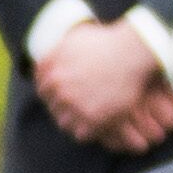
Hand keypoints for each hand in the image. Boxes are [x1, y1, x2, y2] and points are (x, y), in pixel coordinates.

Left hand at [31, 16, 172, 149]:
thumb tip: (44, 61)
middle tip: (77, 107)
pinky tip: (95, 126)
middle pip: (53, 107)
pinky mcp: (92, 118)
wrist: (130, 53)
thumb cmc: (106, 42)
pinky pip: (80, 134)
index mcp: (51, 70)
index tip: (61, 96)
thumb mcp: (73, 39)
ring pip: (64, 123)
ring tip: (85, 119)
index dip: (52, 94)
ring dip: (73, 121)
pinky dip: (87, 131)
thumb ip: (56, 52)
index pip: (42, 90)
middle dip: (63, 107)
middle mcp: (59, 87)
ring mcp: (74, 104)